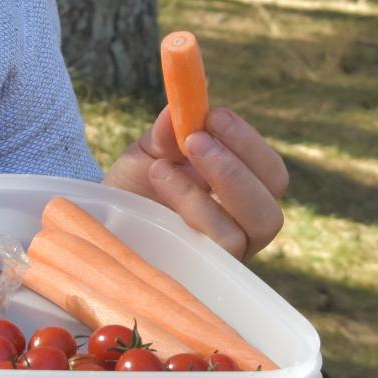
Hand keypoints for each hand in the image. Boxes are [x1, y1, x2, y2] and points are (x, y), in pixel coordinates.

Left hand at [102, 105, 287, 260]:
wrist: (105, 225)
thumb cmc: (135, 188)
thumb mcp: (149, 154)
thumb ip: (167, 133)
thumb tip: (181, 106)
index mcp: (241, 193)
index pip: (270, 173)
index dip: (248, 143)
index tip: (212, 116)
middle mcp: (243, 228)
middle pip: (273, 205)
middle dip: (238, 166)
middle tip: (195, 139)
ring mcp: (228, 255)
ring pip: (256, 225)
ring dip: (217, 184)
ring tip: (164, 164)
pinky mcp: (209, 270)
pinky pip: (221, 244)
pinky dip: (193, 205)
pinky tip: (160, 179)